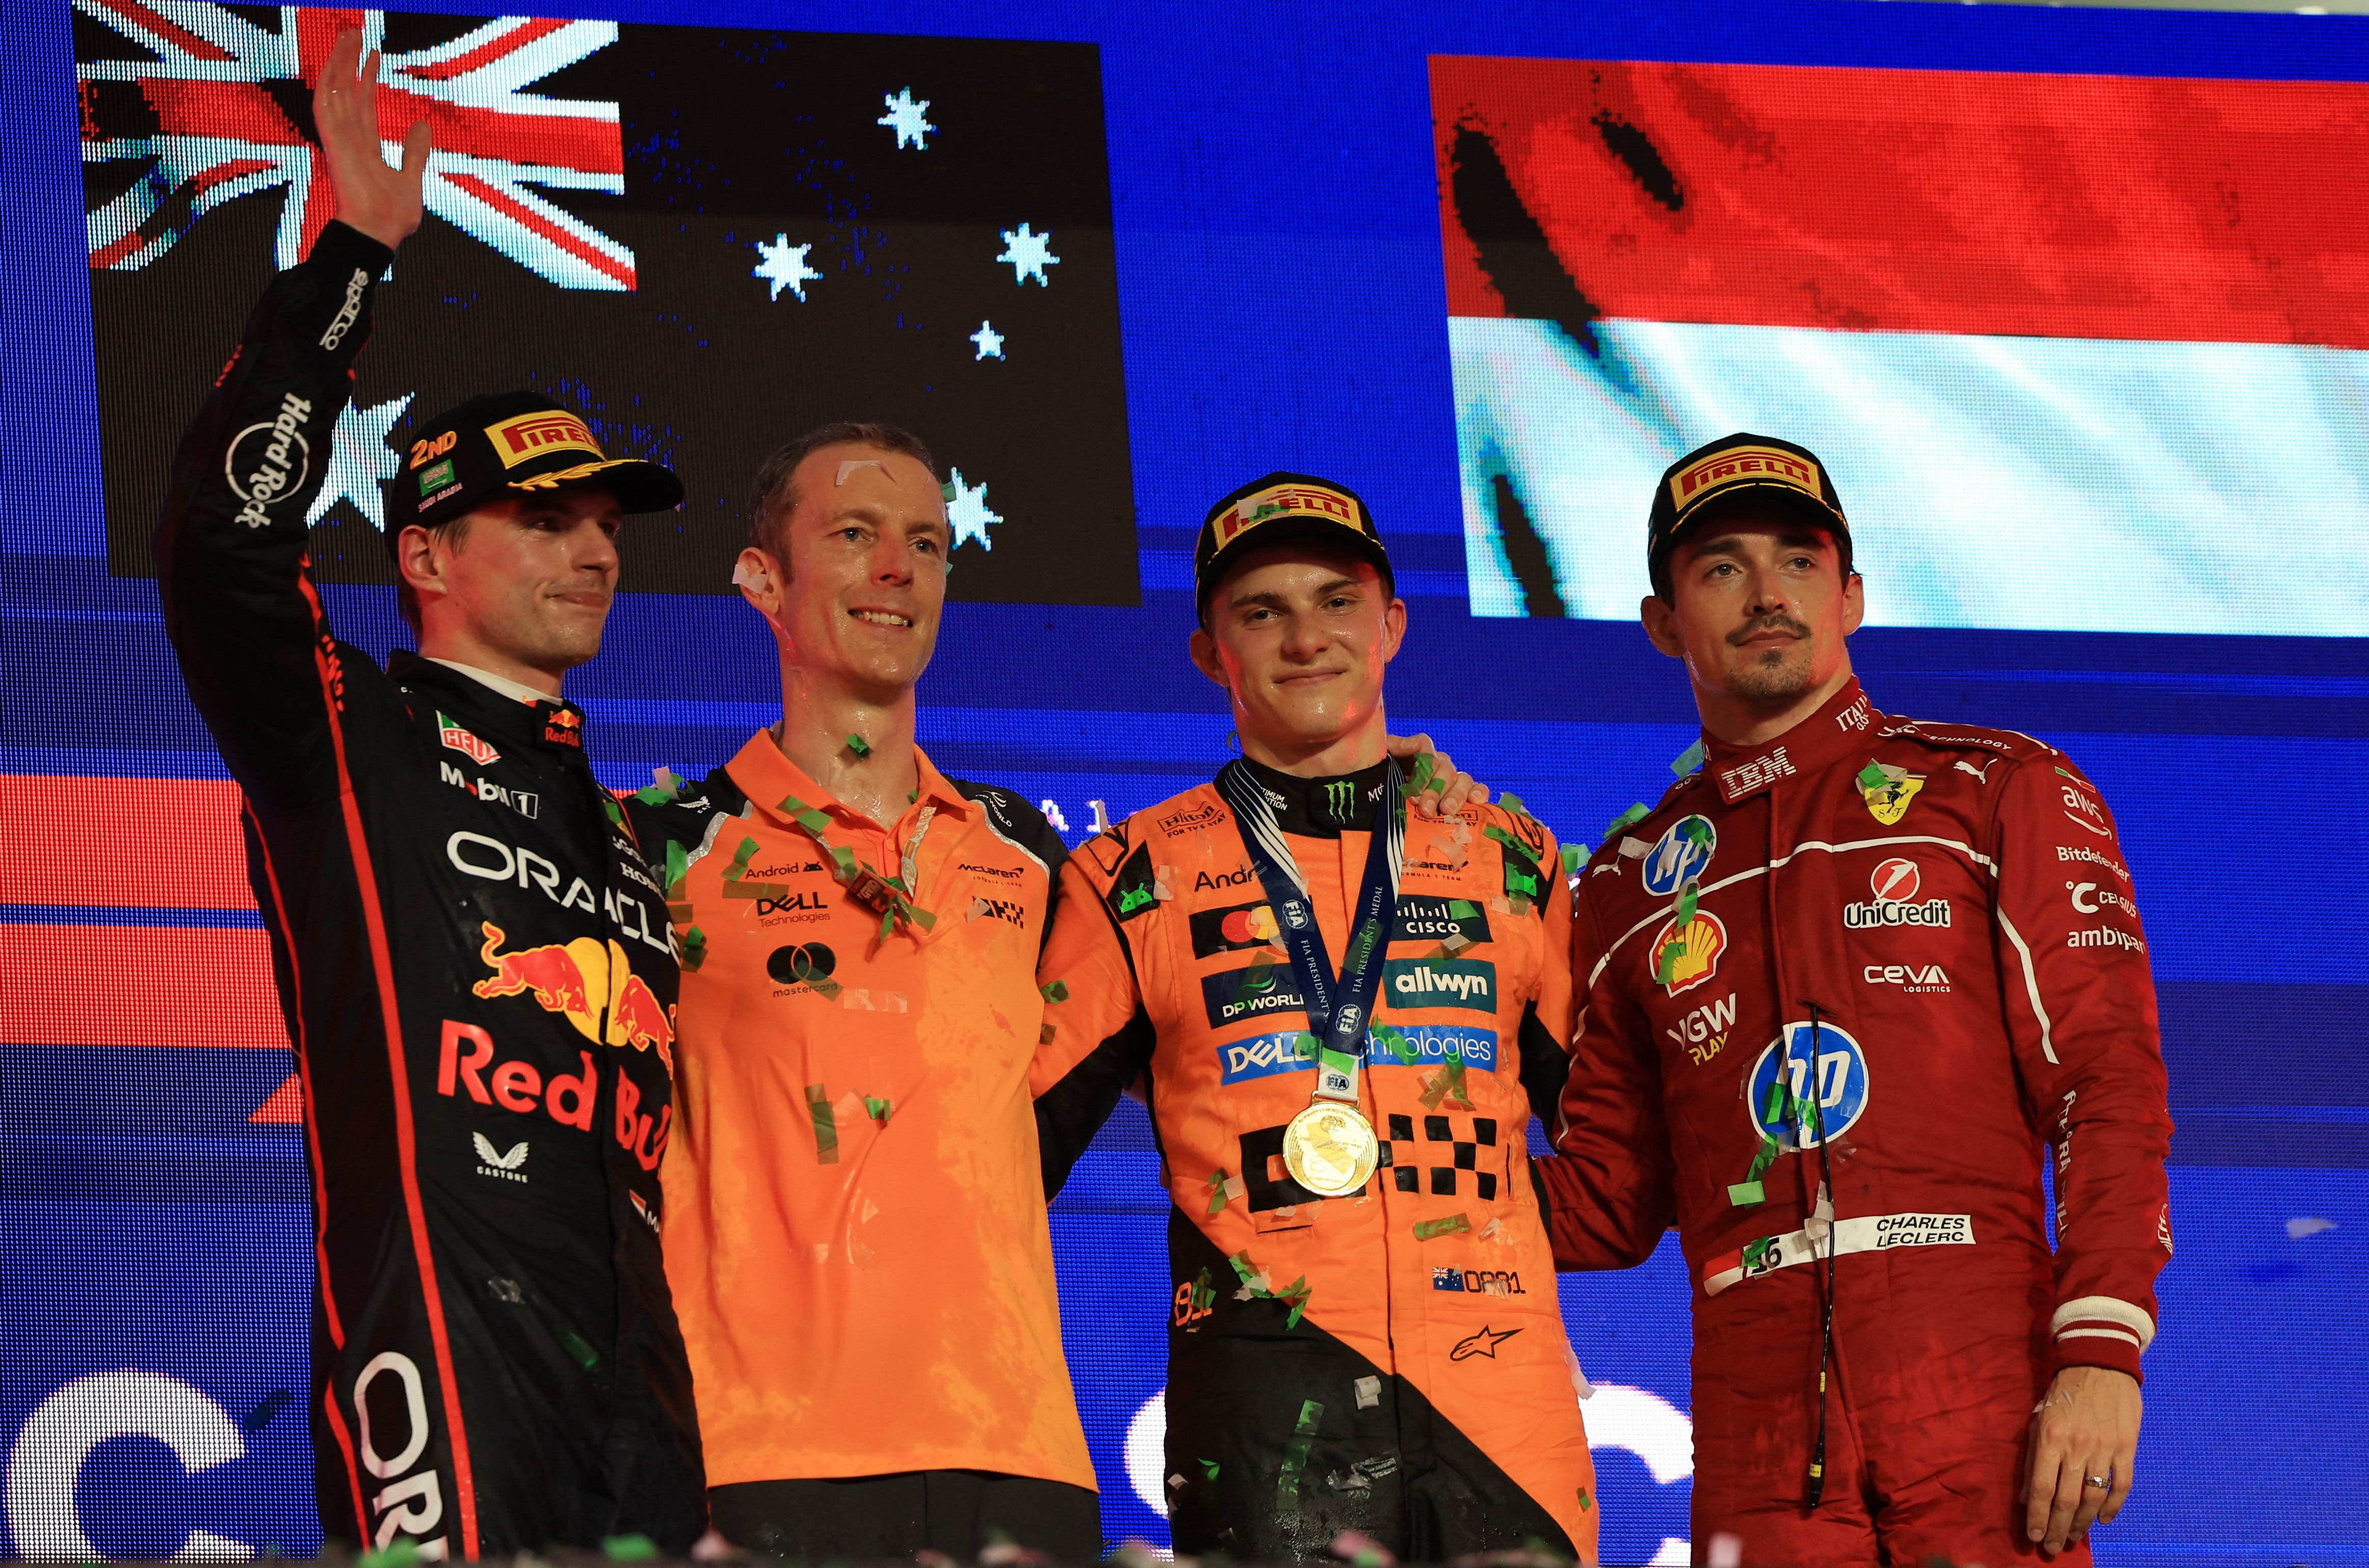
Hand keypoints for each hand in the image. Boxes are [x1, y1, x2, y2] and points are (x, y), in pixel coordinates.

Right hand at [313, 27, 429, 249]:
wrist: (380, 233)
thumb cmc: (392, 217)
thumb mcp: (412, 178)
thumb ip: (415, 151)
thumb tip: (422, 124)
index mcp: (365, 148)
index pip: (363, 103)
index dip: (367, 78)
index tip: (373, 55)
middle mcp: (349, 139)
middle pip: (346, 90)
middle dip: (349, 60)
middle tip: (355, 32)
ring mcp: (339, 140)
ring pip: (336, 90)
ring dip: (340, 62)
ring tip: (349, 35)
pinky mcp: (333, 142)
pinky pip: (326, 105)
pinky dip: (329, 82)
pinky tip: (334, 60)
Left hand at [1384, 733, 1487, 818]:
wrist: (1382, 801)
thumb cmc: (1383, 780)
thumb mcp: (1382, 760)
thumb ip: (1395, 747)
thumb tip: (1415, 744)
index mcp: (1419, 754)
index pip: (1427, 751)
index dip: (1422, 771)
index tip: (1413, 795)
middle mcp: (1438, 765)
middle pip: (1445, 770)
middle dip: (1436, 791)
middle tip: (1426, 809)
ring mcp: (1451, 780)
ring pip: (1462, 779)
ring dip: (1456, 795)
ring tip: (1447, 810)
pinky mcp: (1462, 796)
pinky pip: (1476, 789)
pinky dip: (1479, 792)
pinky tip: (1476, 800)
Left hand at [2025, 1365, 2139, 1552]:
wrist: (2099, 1364)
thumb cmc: (2063, 1393)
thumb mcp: (2038, 1420)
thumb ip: (2032, 1459)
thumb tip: (2026, 1497)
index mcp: (2051, 1438)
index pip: (2042, 1488)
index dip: (2037, 1516)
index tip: (2033, 1536)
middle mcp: (2077, 1446)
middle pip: (2067, 1500)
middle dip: (2058, 1528)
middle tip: (2053, 1547)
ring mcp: (2105, 1448)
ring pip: (2094, 1498)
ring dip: (2082, 1523)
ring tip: (2073, 1538)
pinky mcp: (2127, 1447)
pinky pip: (2122, 1486)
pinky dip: (2112, 1508)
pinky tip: (2102, 1521)